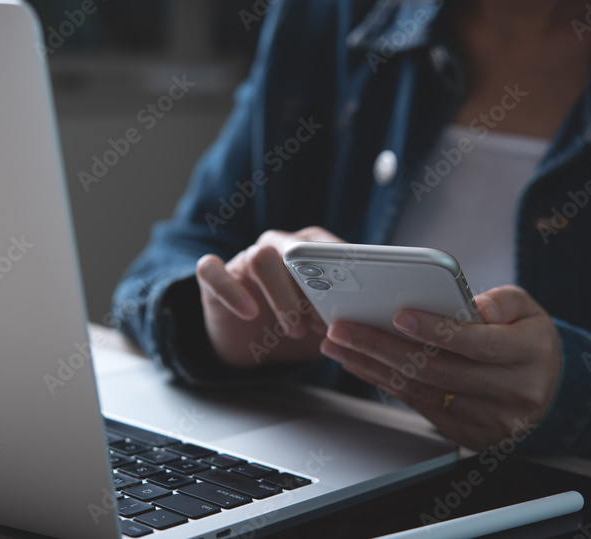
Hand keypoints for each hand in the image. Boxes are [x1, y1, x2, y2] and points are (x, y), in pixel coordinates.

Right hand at [195, 226, 342, 367]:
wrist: (253, 349)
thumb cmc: (297, 328)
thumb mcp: (325, 322)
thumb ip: (347, 311)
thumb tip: (377, 314)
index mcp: (305, 248)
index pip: (322, 242)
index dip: (337, 266)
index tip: (352, 296)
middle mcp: (275, 247)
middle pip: (292, 247)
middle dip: (312, 283)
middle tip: (323, 320)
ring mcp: (242, 260)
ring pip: (260, 258)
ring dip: (281, 294)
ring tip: (295, 327)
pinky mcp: (213, 278)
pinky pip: (212, 271)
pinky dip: (232, 290)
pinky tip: (249, 312)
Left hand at [319, 285, 561, 449]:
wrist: (550, 391)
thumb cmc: (529, 341)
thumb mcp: (529, 310)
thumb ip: (501, 300)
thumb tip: (467, 303)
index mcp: (528, 355)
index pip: (478, 344)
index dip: (438, 330)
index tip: (399, 314)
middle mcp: (510, 393)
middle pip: (437, 371)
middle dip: (382, 346)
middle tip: (343, 327)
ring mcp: (489, 420)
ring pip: (421, 391)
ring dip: (372, 366)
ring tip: (339, 343)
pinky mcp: (468, 434)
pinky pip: (418, 406)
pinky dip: (384, 382)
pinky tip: (359, 362)